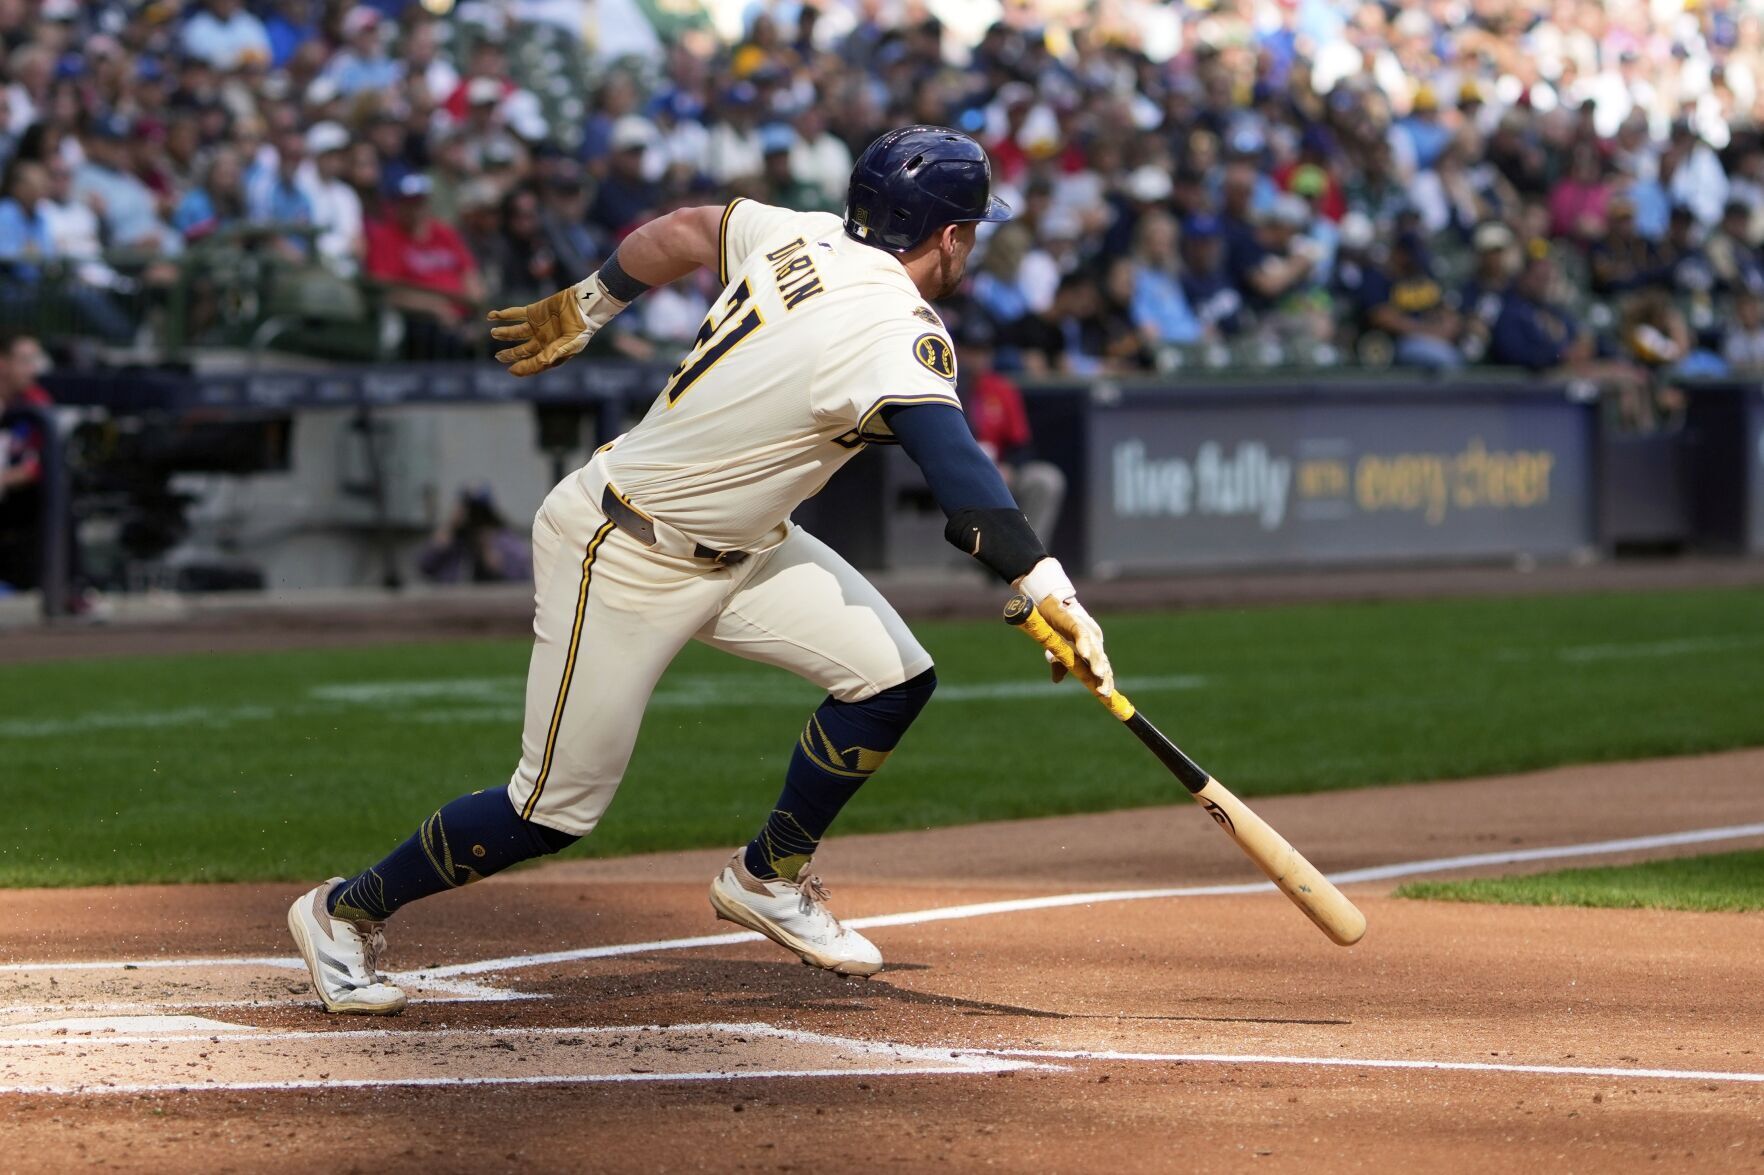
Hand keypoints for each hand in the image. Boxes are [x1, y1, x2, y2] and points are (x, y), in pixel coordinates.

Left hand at [487, 273, 627, 376]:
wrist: (584, 305)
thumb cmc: (581, 328)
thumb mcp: (571, 343)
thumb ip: (554, 353)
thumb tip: (541, 363)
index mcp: (550, 352)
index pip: (533, 363)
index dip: (522, 368)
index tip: (511, 370)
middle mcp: (541, 341)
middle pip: (521, 350)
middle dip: (509, 354)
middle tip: (498, 357)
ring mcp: (536, 326)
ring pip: (515, 332)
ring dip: (504, 334)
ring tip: (493, 333)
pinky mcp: (533, 311)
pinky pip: (514, 314)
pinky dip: (503, 315)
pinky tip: (491, 316)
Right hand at [1016, 557, 1113, 695]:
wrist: (1049, 606)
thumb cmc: (1056, 628)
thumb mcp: (1056, 651)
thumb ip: (1059, 665)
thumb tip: (1057, 680)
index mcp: (1091, 650)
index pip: (1102, 668)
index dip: (1105, 681)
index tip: (1105, 695)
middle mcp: (1092, 641)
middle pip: (1102, 661)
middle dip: (1104, 676)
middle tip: (1103, 691)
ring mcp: (1085, 631)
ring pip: (1094, 649)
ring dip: (1096, 663)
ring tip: (1098, 675)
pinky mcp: (1075, 622)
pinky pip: (1081, 634)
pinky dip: (1083, 644)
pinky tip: (1084, 654)